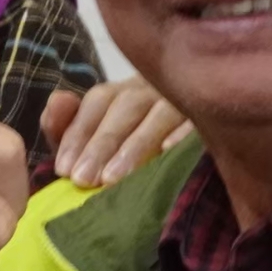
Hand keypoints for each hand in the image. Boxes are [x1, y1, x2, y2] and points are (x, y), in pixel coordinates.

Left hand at [42, 75, 192, 188]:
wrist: (204, 149)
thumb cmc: (133, 148)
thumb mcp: (94, 138)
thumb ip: (67, 124)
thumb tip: (57, 101)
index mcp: (125, 92)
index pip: (98, 100)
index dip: (78, 132)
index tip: (64, 168)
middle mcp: (155, 91)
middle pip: (126, 106)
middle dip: (101, 143)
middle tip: (83, 179)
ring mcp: (185, 100)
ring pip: (159, 113)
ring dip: (135, 145)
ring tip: (112, 179)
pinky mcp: (213, 117)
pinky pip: (199, 121)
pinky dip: (182, 135)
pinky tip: (167, 153)